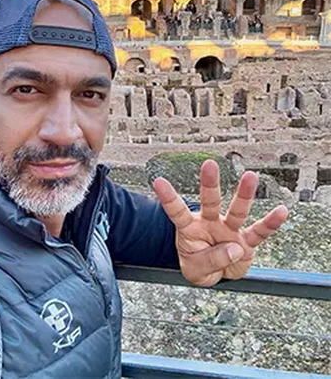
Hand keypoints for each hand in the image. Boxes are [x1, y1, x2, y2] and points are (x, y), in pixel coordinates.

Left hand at [153, 159, 288, 286]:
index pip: (177, 211)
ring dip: (244, 194)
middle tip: (209, 164)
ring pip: (237, 211)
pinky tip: (281, 211)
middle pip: (210, 201)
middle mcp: (210, 223)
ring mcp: (229, 230)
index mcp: (189, 228)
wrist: (215, 274)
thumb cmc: (198, 264)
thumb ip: (212, 260)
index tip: (158, 181)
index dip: (168, 198)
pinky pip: (259, 232)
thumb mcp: (196, 270)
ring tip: (251, 176)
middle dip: (209, 183)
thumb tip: (235, 248)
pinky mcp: (246, 243)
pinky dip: (270, 223)